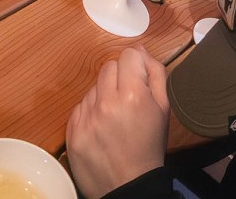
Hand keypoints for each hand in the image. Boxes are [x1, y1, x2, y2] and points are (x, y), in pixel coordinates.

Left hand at [67, 47, 169, 197]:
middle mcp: (106, 102)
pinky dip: (90, 111)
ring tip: (114, 117)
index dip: (136, 66)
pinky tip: (101, 127)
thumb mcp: (163, 109)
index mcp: (133, 94)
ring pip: (93, 86)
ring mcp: (86, 117)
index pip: (128, 55)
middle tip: (127, 98)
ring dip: (104, 95)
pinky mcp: (71, 130)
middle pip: (109, 67)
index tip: (138, 80)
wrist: (129, 185)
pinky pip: (80, 106)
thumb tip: (141, 50)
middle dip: (119, 78)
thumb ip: (156, 73)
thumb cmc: (149, 146)